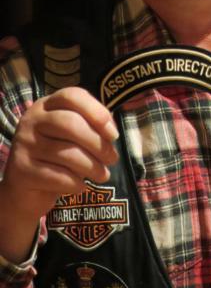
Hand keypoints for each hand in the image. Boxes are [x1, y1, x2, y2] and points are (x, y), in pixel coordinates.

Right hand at [1, 86, 118, 222]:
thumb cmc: (55, 158)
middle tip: (112, 159)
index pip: (72, 96)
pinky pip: (58, 176)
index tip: (113, 134)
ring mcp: (23, 144)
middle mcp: (31, 120)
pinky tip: (82, 186)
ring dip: (92, 166)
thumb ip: (90, 127)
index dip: (97, 111)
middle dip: (97, 143)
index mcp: (46, 106)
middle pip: (70, 123)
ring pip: (66, 153)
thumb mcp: (71, 137)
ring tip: (103, 175)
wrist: (24, 191)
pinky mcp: (21, 170)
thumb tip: (111, 131)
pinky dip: (76, 183)